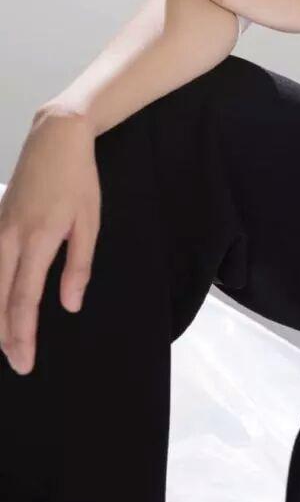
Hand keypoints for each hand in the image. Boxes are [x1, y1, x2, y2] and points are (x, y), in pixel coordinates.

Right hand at [0, 111, 99, 375]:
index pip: (24, 300)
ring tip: (5, 343)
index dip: (23, 335)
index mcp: (38, 239)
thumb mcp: (89, 222)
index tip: (25, 361)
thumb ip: (78, 266)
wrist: (55, 138)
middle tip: (17, 363)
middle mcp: (10, 238)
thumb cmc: (78, 180)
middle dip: (5, 336)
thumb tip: (70, 306)